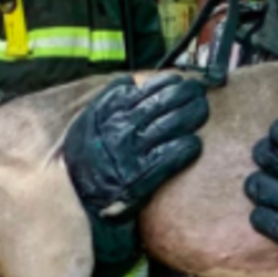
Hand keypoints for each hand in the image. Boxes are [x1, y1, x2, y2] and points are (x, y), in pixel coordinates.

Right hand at [64, 73, 208, 222]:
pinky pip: (173, 156)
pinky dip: (188, 146)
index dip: (167, 82)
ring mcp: (133, 151)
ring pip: (173, 124)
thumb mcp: (87, 122)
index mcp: (106, 112)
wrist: (75, 196)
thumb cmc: (86, 156)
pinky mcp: (143, 175)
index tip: (178, 80)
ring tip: (202, 109)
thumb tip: (131, 81)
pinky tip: (195, 142)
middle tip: (198, 92)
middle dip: (186, 93)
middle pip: (163, 103)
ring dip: (193, 114)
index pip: (145, 89)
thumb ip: (108, 100)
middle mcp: (120, 128)